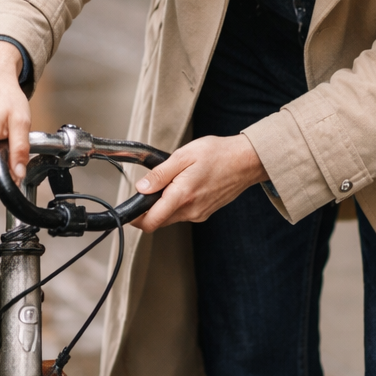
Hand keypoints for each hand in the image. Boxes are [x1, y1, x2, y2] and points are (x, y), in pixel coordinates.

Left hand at [131, 135, 269, 232]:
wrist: (246, 161)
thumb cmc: (219, 154)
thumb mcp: (184, 156)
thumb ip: (160, 174)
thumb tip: (142, 187)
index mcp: (182, 195)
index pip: (151, 221)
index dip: (136, 219)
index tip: (129, 212)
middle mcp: (191, 210)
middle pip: (159, 221)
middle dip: (150, 209)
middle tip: (150, 188)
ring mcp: (199, 214)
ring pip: (171, 217)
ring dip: (165, 205)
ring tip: (174, 181)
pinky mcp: (205, 213)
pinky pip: (184, 213)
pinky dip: (178, 204)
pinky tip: (187, 186)